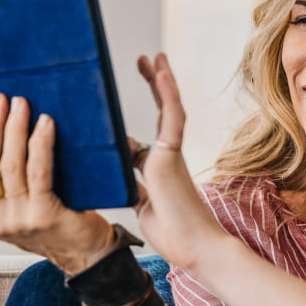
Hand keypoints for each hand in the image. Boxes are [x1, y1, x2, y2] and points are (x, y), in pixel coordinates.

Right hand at [0, 94, 114, 274]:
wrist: (89, 258)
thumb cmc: (57, 236)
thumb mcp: (17, 231)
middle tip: (2, 99)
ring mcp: (22, 218)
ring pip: (13, 165)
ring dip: (17, 130)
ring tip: (22, 105)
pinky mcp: (46, 214)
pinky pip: (40, 172)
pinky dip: (41, 145)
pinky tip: (46, 124)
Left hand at [131, 53, 230, 270]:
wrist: (193, 248)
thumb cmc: (171, 233)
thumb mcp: (139, 203)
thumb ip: (128, 184)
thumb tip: (112, 169)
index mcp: (157, 169)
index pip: (150, 131)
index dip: (140, 114)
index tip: (132, 95)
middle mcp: (166, 156)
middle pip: (162, 112)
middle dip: (155, 85)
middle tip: (146, 60)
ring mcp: (171, 154)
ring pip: (169, 109)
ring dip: (162, 82)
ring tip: (153, 57)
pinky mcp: (172, 155)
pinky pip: (172, 118)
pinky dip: (167, 94)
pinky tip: (162, 74)